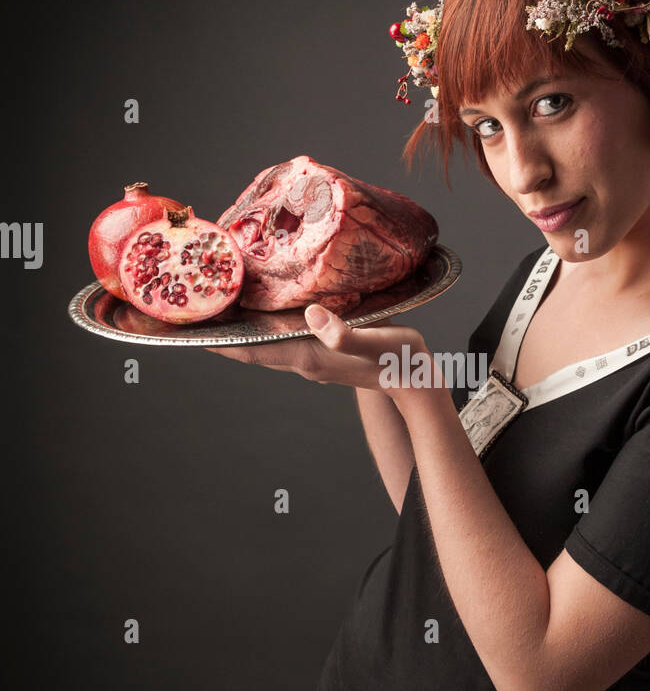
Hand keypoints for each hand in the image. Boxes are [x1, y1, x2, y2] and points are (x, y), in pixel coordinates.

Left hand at [206, 303, 431, 392]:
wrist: (419, 383)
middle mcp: (303, 360)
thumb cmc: (401, 361)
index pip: (250, 350)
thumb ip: (344, 332)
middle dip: (221, 332)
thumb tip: (312, 314)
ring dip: (240, 330)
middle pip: (249, 348)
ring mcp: (312, 358)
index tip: (188, 331)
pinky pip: (282, 339)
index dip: (218, 341)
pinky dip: (263, 326)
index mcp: (307, 356)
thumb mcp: (376, 341)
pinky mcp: (324, 352)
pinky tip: (261, 309)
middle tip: (194, 310)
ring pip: (263, 344)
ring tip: (218, 307)